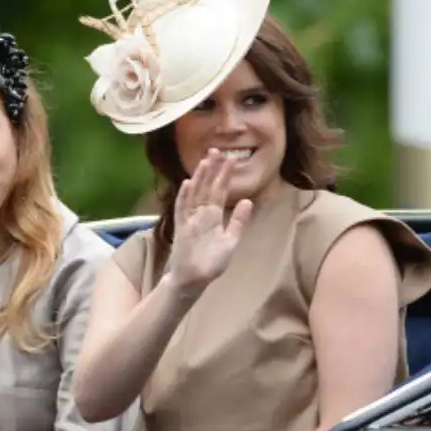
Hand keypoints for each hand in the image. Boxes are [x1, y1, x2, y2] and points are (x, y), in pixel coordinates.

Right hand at [166, 148, 253, 295]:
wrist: (195, 279)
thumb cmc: (211, 263)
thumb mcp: (231, 241)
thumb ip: (238, 221)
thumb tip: (248, 200)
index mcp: (214, 216)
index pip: (220, 191)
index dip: (224, 175)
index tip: (231, 159)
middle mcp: (201, 214)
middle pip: (207, 187)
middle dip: (212, 169)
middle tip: (217, 150)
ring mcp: (190, 220)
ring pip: (195, 194)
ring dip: (199, 178)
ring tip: (205, 161)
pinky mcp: (182, 228)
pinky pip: (182, 209)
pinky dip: (184, 196)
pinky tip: (188, 183)